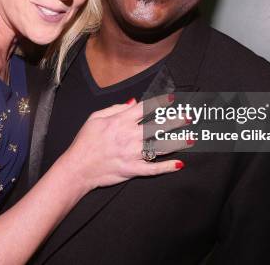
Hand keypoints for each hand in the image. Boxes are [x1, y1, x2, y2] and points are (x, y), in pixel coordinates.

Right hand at [61, 97, 185, 191]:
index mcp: (120, 121)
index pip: (144, 109)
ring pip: (160, 146)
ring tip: (191, 138)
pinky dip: (167, 167)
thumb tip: (133, 102)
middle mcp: (129, 136)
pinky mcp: (133, 170)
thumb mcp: (95, 118)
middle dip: (175, 121)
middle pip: (157, 126)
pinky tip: (180, 164)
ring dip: (177, 142)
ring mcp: (132, 154)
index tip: (172, 99)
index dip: (159, 103)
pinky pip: (153, 169)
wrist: (77, 168)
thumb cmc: (85, 142)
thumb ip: (115, 108)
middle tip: (189, 117)